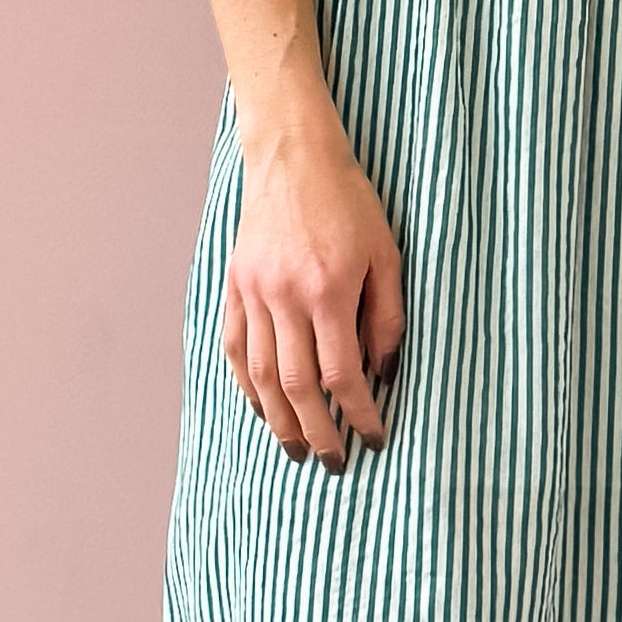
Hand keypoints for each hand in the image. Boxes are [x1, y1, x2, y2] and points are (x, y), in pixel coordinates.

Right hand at [224, 118, 403, 466]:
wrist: (293, 159)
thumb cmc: (350, 204)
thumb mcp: (386, 255)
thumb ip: (386, 316)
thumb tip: (382, 373)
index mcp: (328, 290)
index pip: (342, 374)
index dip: (358, 414)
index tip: (373, 437)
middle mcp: (285, 297)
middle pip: (296, 386)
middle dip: (316, 432)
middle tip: (332, 462)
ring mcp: (253, 293)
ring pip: (261, 375)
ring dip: (277, 420)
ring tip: (294, 448)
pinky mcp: (235, 286)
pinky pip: (237, 347)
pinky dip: (247, 385)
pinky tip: (262, 408)